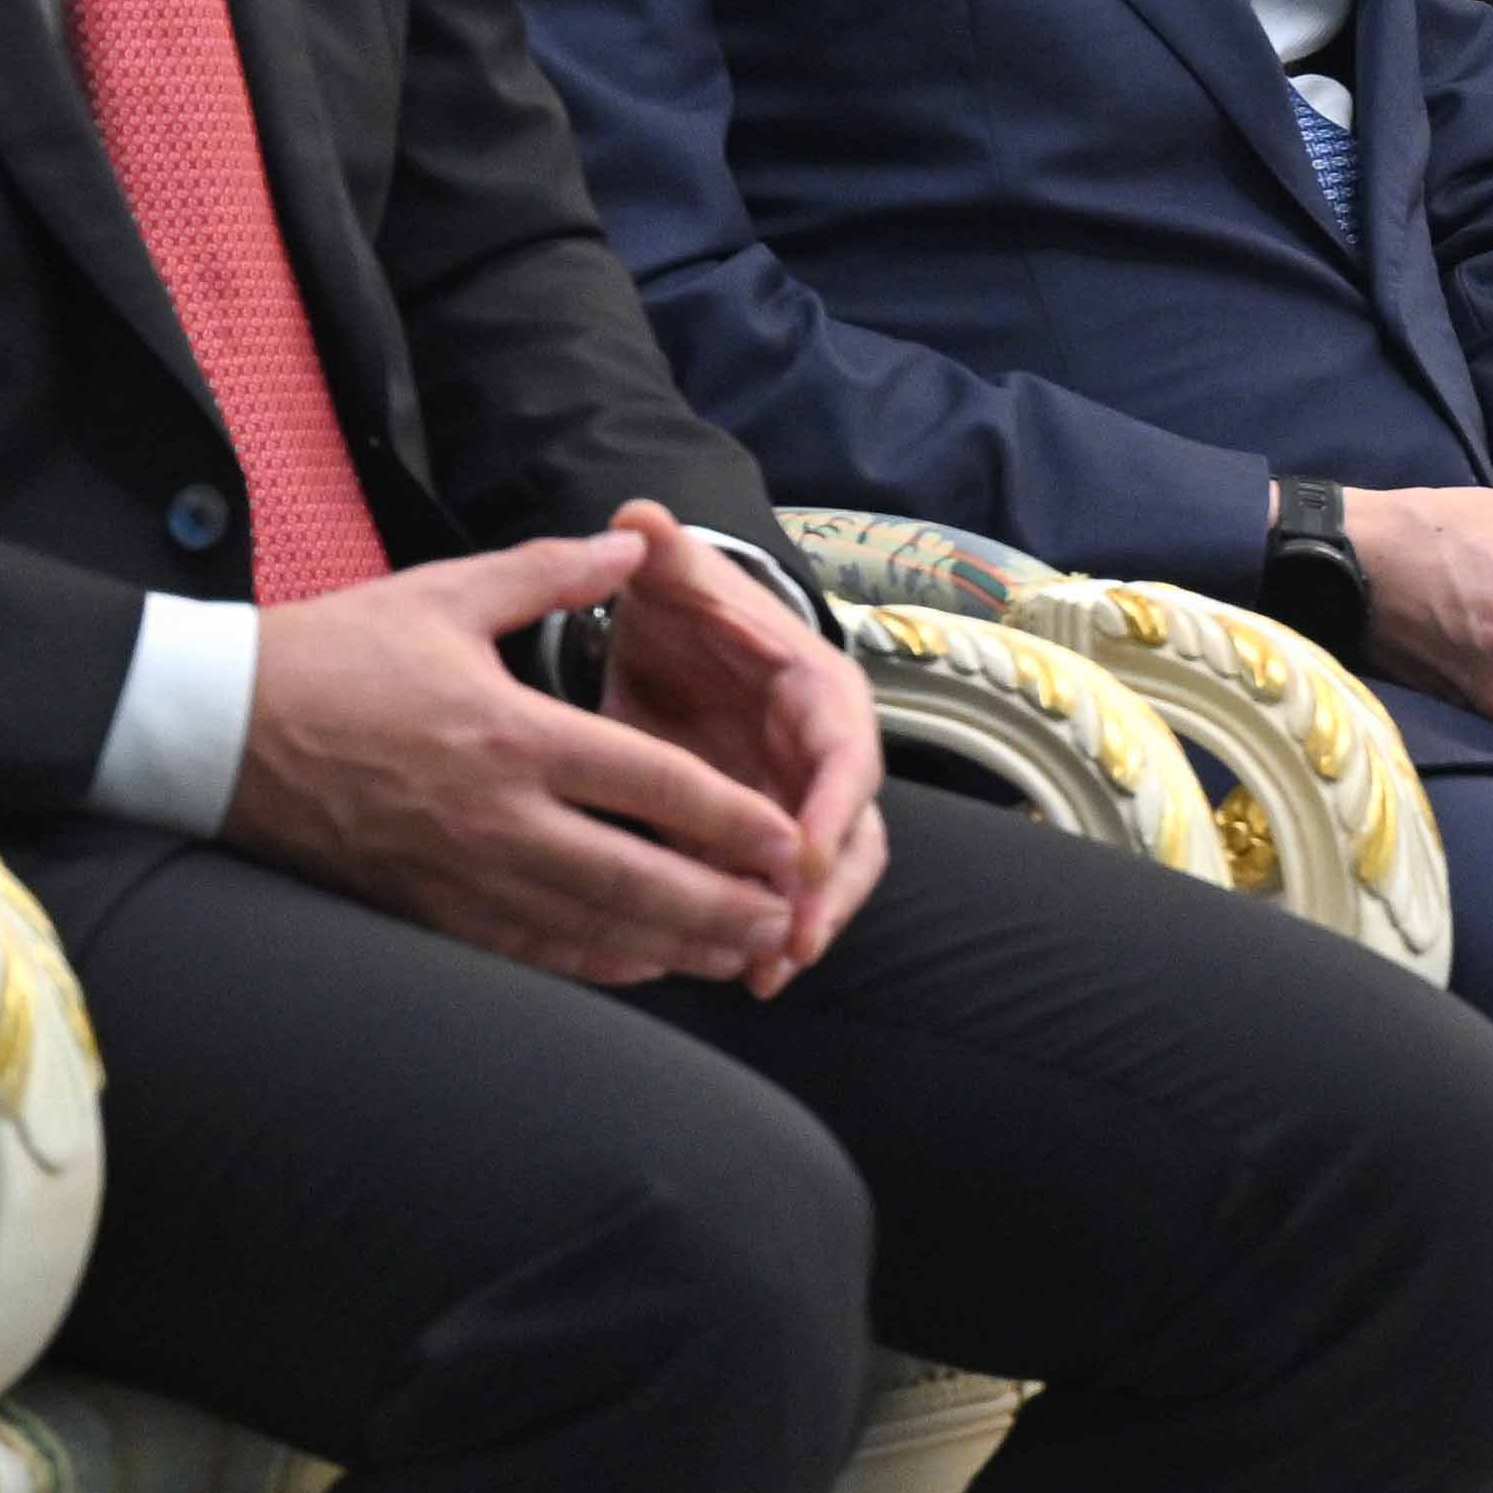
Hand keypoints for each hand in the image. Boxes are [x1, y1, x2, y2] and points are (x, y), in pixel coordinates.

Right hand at [229, 525, 822, 990]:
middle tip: (787, 918)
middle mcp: (498, 818)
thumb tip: (636, 542)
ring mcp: (460, 874)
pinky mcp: (424, 909)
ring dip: (671, 946)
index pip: (651, 786)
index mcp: (515, 735)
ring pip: (588, 927)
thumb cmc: (332, 655)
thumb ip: (554, 568)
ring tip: (739, 953)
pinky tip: (639, 966)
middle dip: (721, 904)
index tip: (789, 837)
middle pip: (637, 877)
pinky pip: (525, 951)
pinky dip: (592, 965)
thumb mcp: (446, 593)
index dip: (731, 819)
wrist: (214, 731)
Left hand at [592, 503, 884, 992]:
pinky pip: (779, 894)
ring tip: (763, 976)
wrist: (677, 639)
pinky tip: (727, 972)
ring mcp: (799, 802)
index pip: (848, 754)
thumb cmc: (685, 610)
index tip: (805, 855)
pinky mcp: (763, 837)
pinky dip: (763, 934)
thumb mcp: (674, 581)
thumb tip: (637, 516)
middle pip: (855, 834)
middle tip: (791, 946)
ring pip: (827, 876)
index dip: (834, 808)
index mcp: (818, 692)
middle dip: (830, 893)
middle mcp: (824, 755)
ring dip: (804, 926)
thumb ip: (662, 554)